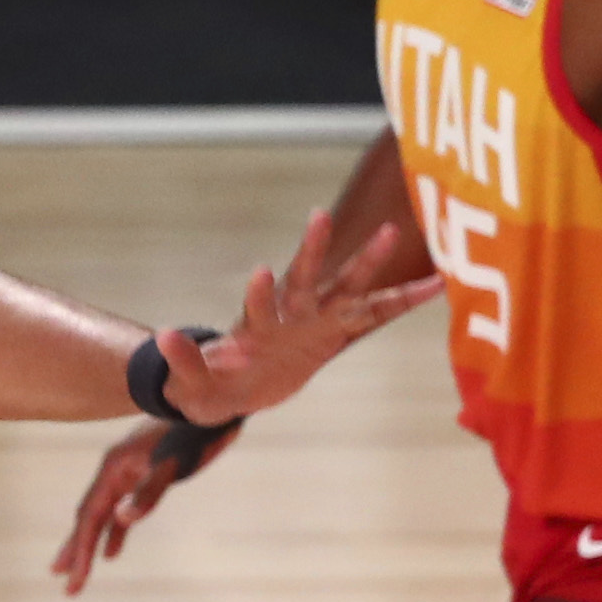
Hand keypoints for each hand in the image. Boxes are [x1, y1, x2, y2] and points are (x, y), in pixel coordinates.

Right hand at [51, 418, 242, 595]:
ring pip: (102, 518)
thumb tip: (121, 519)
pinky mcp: (144, 479)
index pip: (90, 517)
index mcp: (113, 470)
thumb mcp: (171, 465)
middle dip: (76, 552)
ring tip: (75, 571)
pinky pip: (121, 514)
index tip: (73, 580)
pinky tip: (112, 553)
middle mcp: (113, 473)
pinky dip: (114, 534)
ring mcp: (127, 476)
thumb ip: (147, 493)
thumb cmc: (191, 436)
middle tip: (66, 585)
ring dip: (89, 545)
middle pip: (88, 519)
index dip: (80, 549)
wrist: (207, 407)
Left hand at [151, 208, 445, 427]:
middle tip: (319, 215)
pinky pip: (377, 314)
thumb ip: (182, 362)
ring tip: (390, 230)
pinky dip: (404, 300)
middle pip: (302, 278)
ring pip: (345, 286)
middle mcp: (288, 314)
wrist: (238, 385)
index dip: (260, 293)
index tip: (260, 272)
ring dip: (365, 262)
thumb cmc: (211, 383)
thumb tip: (163, 337)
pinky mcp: (338, 330)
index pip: (259, 305)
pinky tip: (438, 284)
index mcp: (254, 327)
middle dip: (311, 250)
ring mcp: (316, 318)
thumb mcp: (191, 382)